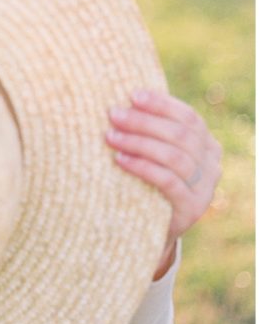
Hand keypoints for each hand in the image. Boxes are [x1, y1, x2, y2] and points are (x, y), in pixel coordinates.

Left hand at [106, 89, 221, 279]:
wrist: (149, 229)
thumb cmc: (146, 179)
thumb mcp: (154, 151)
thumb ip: (151, 128)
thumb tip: (123, 95)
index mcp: (206, 144)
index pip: (188, 117)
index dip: (161, 104)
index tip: (132, 95)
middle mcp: (212, 164)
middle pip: (180, 135)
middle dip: (143, 122)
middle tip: (113, 114)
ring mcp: (205, 189)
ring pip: (174, 156)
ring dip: (139, 142)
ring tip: (110, 136)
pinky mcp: (192, 209)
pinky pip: (168, 182)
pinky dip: (142, 167)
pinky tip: (119, 160)